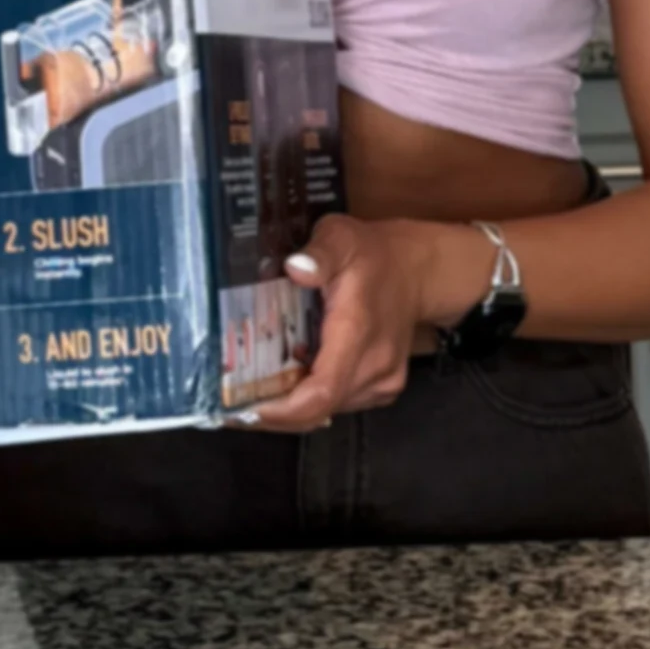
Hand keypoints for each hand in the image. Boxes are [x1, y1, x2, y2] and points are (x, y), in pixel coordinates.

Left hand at [240, 213, 486, 434]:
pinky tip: (290, 375)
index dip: (281, 410)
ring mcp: (381, 382)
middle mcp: (373, 366)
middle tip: (231, 398)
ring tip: (253, 384)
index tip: (242, 408)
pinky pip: (338, 404)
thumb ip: (319, 253)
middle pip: (316, 409)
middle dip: (272, 410)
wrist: (418, 271)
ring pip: (326, 411)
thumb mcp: (341, 237)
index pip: (322, 391)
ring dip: (290, 404)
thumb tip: (295, 268)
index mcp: (358, 332)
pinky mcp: (383, 389)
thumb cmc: (373, 254)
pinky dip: (310, 397)